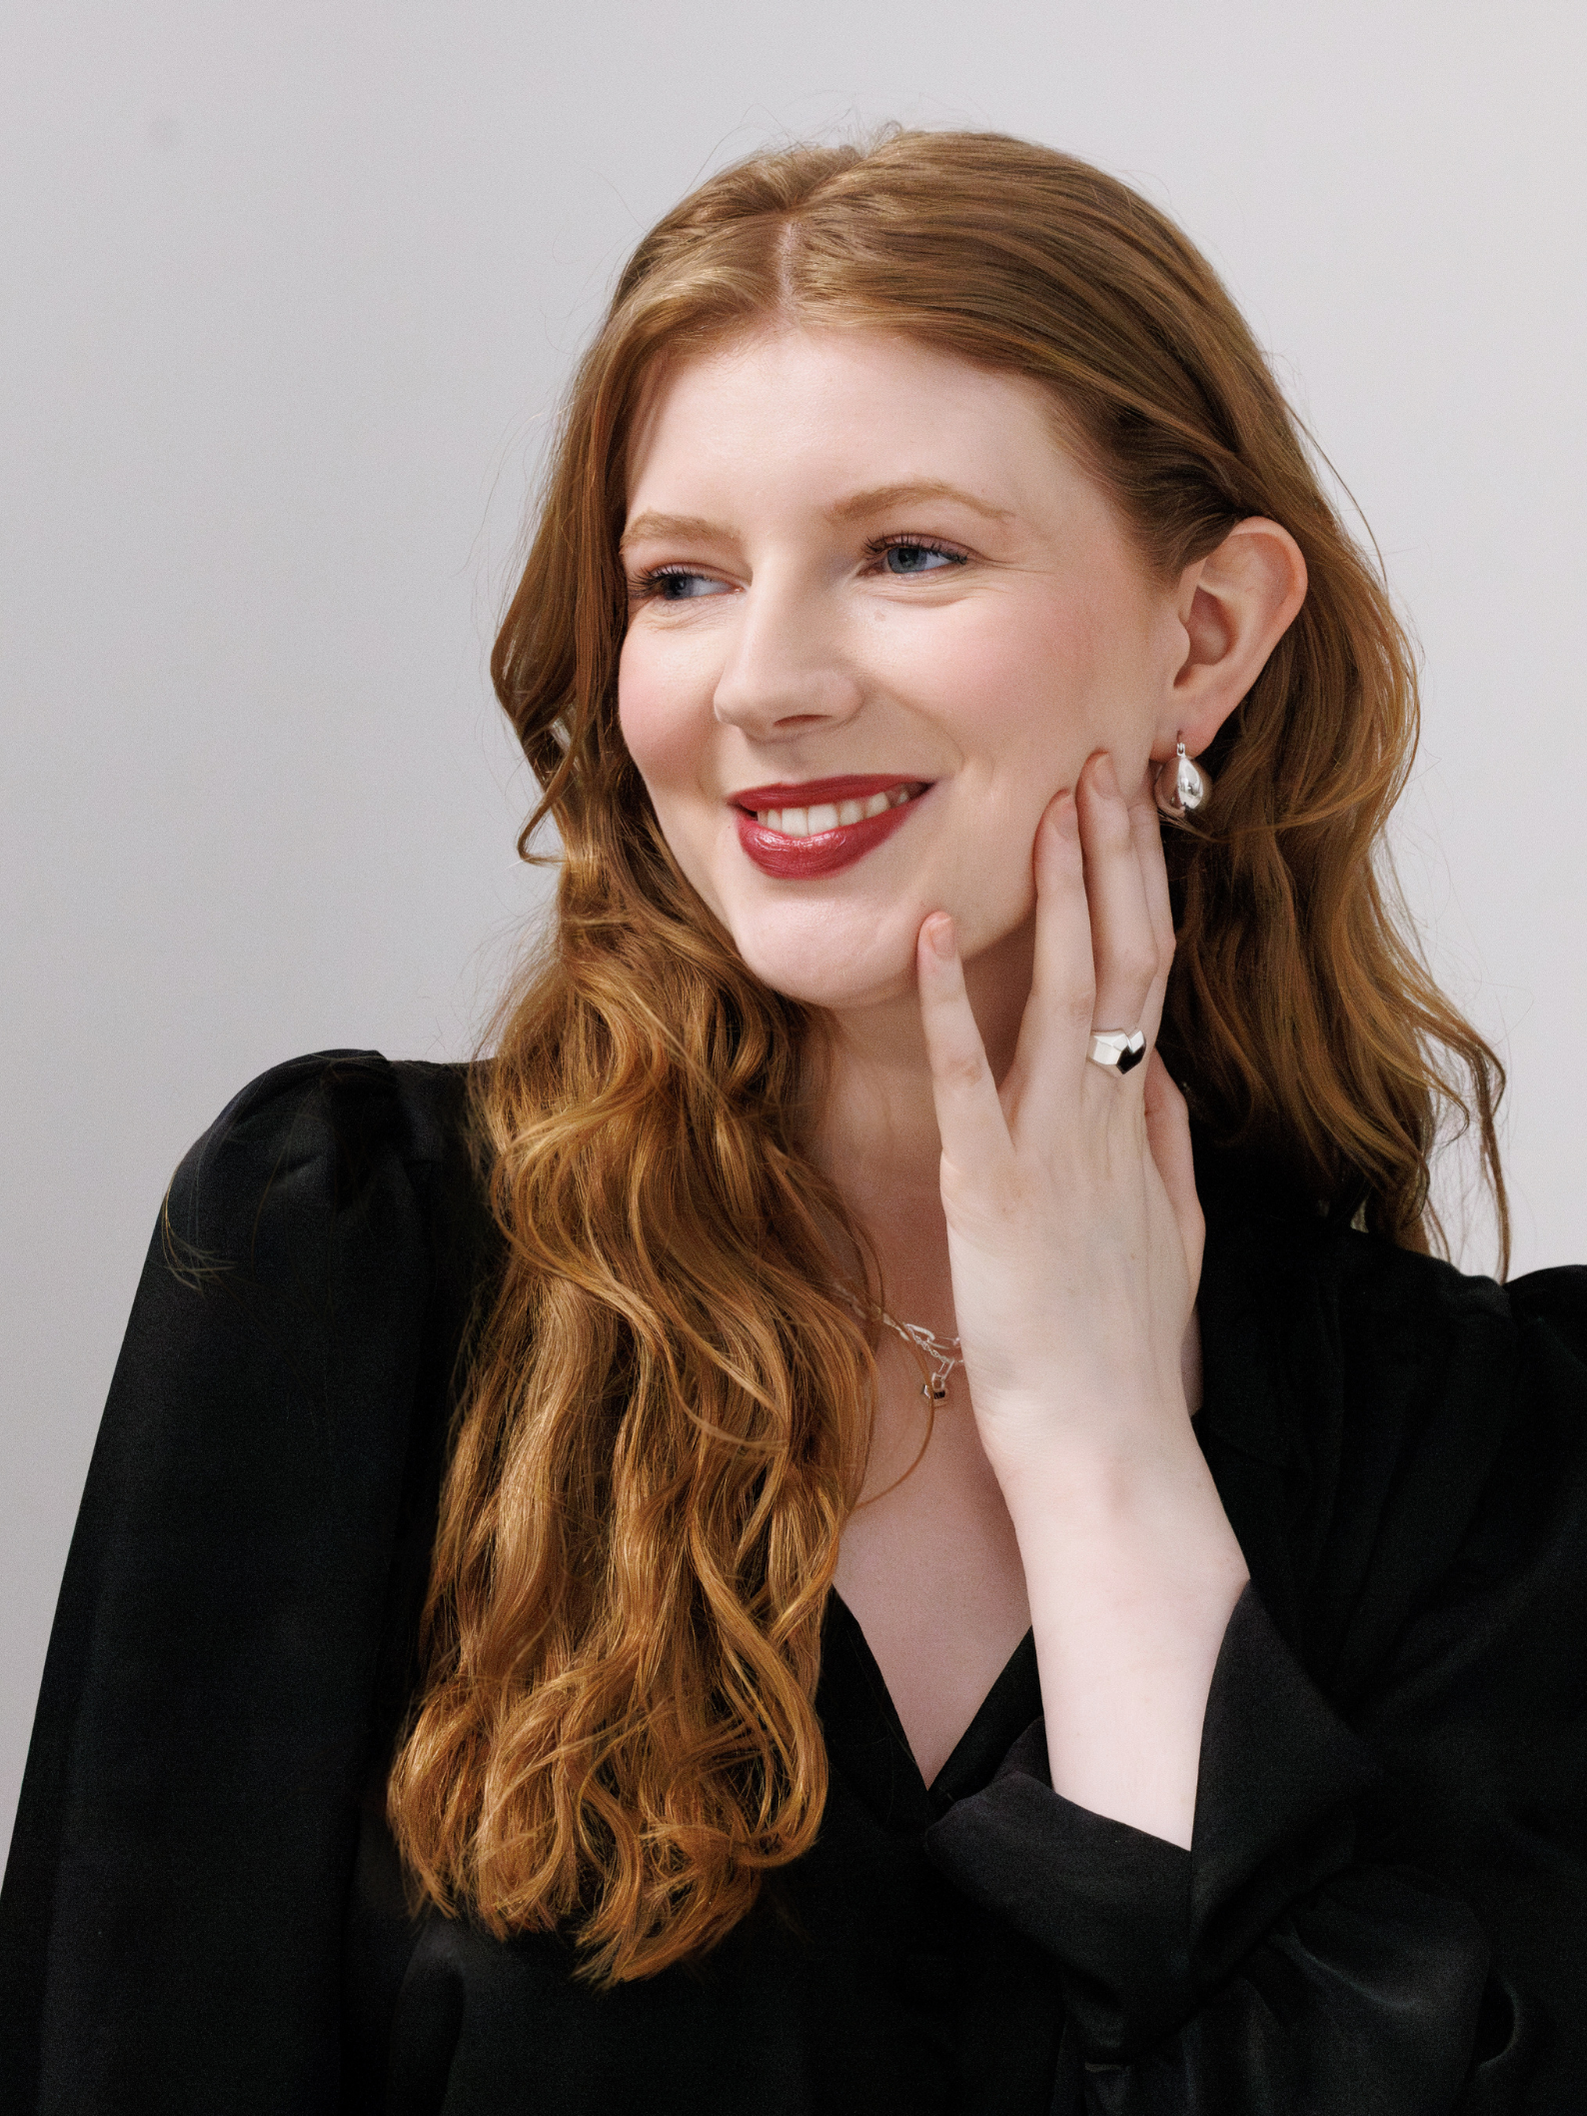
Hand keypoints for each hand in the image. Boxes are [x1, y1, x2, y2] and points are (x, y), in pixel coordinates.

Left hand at [915, 749, 1201, 1487]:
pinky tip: (939, 933)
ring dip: (1061, 895)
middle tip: (1103, 762)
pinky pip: (973, 1081)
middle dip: (1116, 857)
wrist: (1107, 1447)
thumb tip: (1166, 1073)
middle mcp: (1111, 1119)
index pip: (1155, 976)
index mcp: (1145, 1124)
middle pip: (1127, 959)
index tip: (1136, 811)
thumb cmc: (1128, 1353)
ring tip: (1052, 803)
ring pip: (1072, 994)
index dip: (1146, 887)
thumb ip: (1171, 1148)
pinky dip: (954, 1005)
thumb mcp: (1174, 1238)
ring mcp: (1058, 1149)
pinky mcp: (996, 1192)